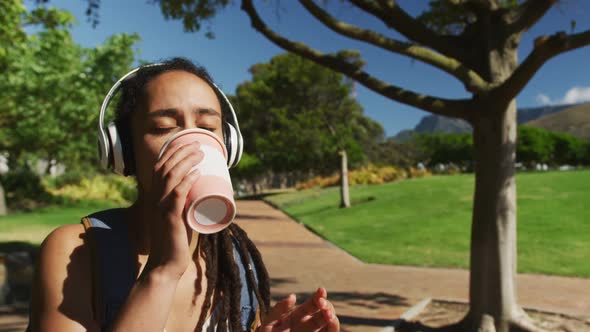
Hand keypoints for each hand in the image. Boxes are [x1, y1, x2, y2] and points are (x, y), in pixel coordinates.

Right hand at [143, 141, 203, 278]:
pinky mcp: (170, 219)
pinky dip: (186, 182)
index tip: (189, 143)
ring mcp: (161, 208)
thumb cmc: (174, 240)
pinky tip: (196, 173)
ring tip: (200, 153)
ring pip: (171, 177)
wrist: (166, 264)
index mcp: (155, 196)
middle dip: (181, 151)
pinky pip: (176, 196)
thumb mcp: (178, 215)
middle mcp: (154, 199)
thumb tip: (203, 191)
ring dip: (186, 161)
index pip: (160, 166)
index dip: (173, 151)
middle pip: (165, 167)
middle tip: (199, 145)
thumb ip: (185, 203)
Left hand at [258, 288, 339, 331]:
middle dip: (326, 305)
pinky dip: (333, 327)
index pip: (313, 304)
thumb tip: (293, 296)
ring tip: (328, 315)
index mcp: (298, 317)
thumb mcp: (268, 324)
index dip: (319, 296)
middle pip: (324, 312)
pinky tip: (331, 321)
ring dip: (332, 317)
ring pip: (330, 324)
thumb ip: (278, 309)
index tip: (321, 290)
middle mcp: (309, 325)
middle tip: (321, 303)